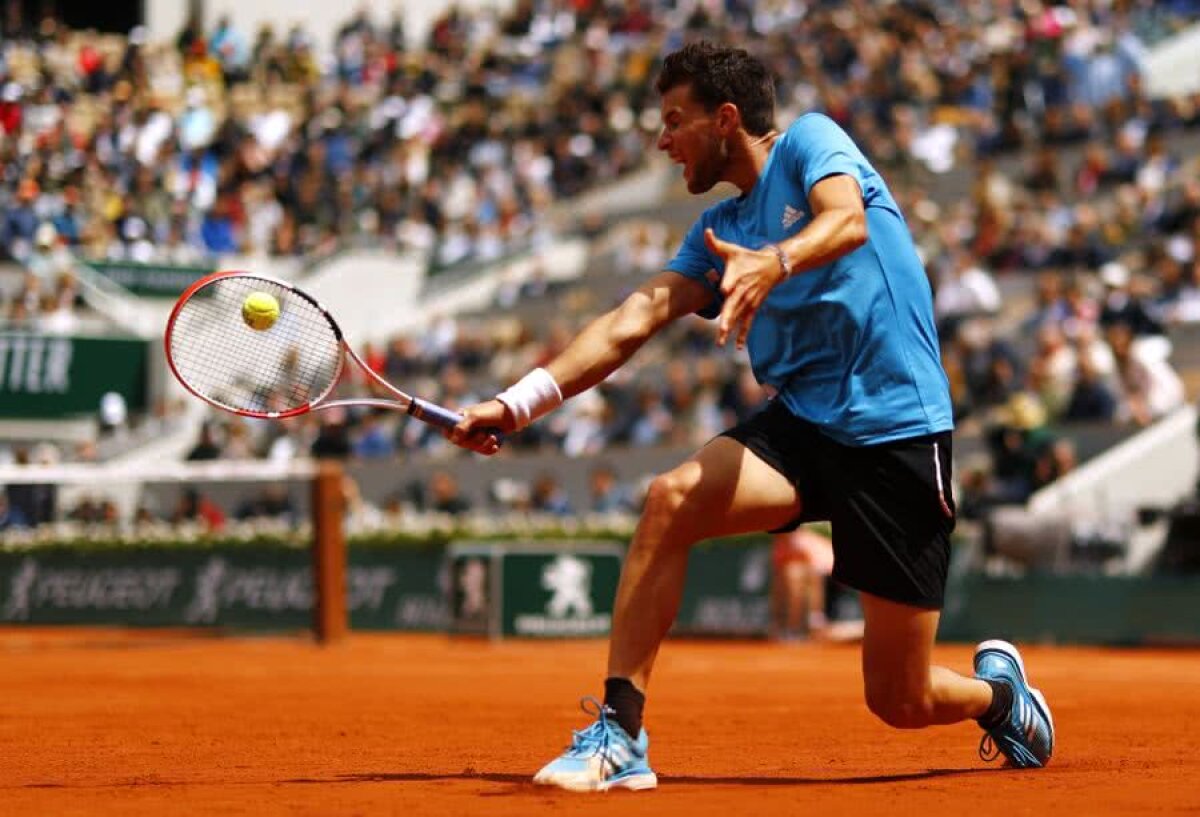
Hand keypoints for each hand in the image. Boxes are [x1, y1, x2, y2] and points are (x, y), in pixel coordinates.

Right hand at [445, 399, 510, 455]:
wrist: (510, 414)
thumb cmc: (491, 412)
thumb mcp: (475, 417)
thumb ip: (463, 427)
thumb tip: (453, 440)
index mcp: (460, 419)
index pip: (447, 430)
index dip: (450, 435)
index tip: (458, 438)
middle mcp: (466, 428)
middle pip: (461, 443)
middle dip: (473, 441)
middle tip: (482, 434)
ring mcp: (476, 435)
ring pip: (473, 448)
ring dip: (483, 444)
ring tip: (492, 436)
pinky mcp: (485, 441)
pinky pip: (483, 451)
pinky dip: (489, 449)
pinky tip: (495, 445)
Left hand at [705, 228, 786, 349]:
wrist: (773, 265)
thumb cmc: (748, 257)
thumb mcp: (732, 249)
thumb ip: (716, 243)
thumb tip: (706, 232)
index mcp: (737, 276)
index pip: (732, 281)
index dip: (727, 284)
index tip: (725, 289)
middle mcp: (743, 290)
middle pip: (734, 304)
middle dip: (728, 316)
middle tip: (721, 328)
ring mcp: (749, 301)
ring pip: (738, 316)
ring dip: (731, 329)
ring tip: (721, 341)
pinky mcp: (753, 307)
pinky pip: (748, 322)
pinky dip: (744, 334)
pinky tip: (738, 347)